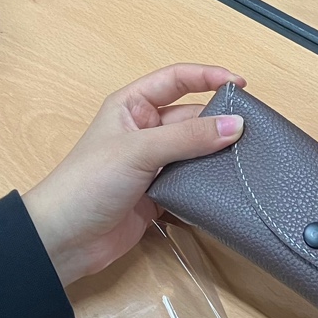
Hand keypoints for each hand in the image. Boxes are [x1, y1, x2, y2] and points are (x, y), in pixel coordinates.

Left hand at [22, 64, 246, 285]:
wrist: (64, 240)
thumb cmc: (88, 183)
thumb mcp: (139, 151)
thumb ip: (188, 137)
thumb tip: (236, 125)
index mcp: (131, 106)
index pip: (176, 79)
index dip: (208, 77)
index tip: (241, 85)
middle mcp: (144, 130)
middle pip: (191, 117)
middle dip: (219, 123)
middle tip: (253, 132)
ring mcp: (152, 164)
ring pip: (195, 151)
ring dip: (217, 155)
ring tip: (249, 160)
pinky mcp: (159, 195)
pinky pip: (192, 182)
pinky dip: (210, 184)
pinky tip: (230, 187)